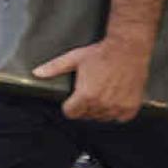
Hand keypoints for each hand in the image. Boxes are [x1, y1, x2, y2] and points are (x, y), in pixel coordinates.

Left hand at [33, 39, 149, 121]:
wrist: (127, 49)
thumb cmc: (100, 53)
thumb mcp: (74, 58)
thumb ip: (54, 68)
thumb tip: (37, 73)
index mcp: (85, 95)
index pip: (70, 113)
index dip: (69, 106)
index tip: (72, 99)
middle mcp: (101, 104)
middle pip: (86, 116)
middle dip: (83, 107)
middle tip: (87, 92)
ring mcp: (117, 107)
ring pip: (102, 118)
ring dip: (99, 110)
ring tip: (100, 94)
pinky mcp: (130, 107)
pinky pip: (120, 118)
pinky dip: (116, 112)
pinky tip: (113, 99)